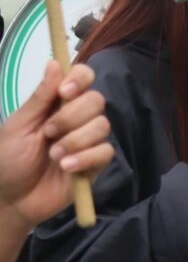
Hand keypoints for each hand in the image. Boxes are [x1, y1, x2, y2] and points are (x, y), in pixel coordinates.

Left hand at [0, 61, 112, 228]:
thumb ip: (39, 97)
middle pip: (96, 101)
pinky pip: (105, 152)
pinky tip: (66, 167)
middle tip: (48, 133)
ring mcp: (89, 141)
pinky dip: (84, 159)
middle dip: (71, 117)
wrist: (12, 198)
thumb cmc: (8, 159)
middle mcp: (78, 118)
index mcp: (58, 103)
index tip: (65, 93)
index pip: (83, 77)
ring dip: (75, 141)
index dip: (80, 80)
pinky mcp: (96, 163)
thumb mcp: (18, 125)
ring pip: (102, 126)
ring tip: (54, 155)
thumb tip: (54, 63)